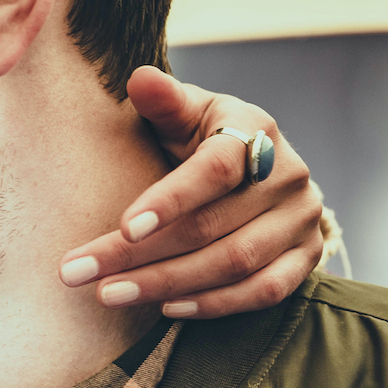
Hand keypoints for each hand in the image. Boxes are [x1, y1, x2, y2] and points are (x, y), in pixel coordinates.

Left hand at [58, 66, 324, 318]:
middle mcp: (289, 175)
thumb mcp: (185, 112)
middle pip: (212, 227)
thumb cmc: (205, 135)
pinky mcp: (307, 256)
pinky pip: (265, 291)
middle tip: (79, 274)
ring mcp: (302, 219)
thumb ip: (163, 101)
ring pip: (235, 264)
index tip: (123, 227)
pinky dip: (215, 304)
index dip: (169, 200)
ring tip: (109, 293)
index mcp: (255, 130)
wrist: (259, 167)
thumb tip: (139, 79)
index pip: (215, 169)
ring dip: (168, 284)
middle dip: (140, 255)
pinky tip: (165, 308)